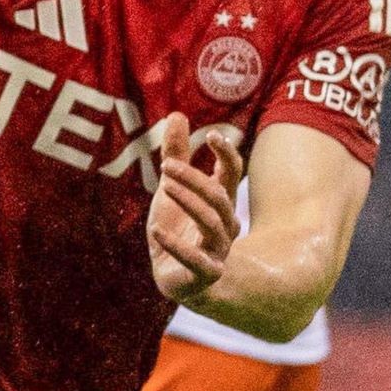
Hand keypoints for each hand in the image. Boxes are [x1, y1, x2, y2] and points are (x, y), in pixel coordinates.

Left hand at [147, 113, 244, 305]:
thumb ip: (176, 155)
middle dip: (194, 178)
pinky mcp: (204, 274)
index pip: (233, 175)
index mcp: (220, 203)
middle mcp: (224, 225)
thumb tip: (177, 114)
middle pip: (219, 196)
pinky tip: (156, 230)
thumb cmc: (178, 226)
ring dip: (189, 202)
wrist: (174, 276)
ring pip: (212, 224)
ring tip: (164, 186)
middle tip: (167, 164)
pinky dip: (176, 246)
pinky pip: (197, 261)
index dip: (227, 155)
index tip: (211, 134)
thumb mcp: (172, 188)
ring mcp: (216, 251)